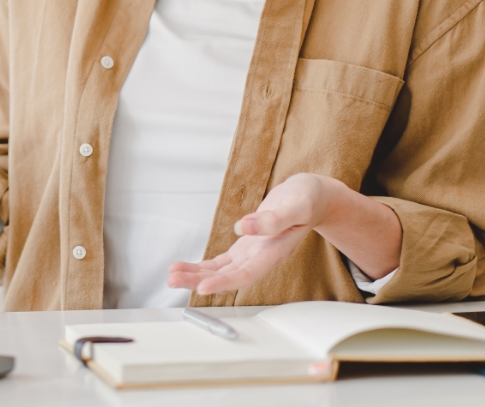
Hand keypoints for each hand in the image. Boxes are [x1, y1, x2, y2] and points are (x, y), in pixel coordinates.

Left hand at [168, 173, 401, 295]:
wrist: (312, 197)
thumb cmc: (307, 200)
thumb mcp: (295, 205)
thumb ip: (272, 219)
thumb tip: (243, 227)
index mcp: (273, 251)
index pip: (244, 274)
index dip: (223, 283)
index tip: (202, 288)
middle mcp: (260, 257)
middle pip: (226, 276)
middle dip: (198, 280)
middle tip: (172, 280)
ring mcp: (252, 253)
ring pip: (220, 270)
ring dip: (197, 274)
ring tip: (172, 275)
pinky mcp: (246, 245)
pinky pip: (222, 261)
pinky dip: (204, 264)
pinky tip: (187, 266)